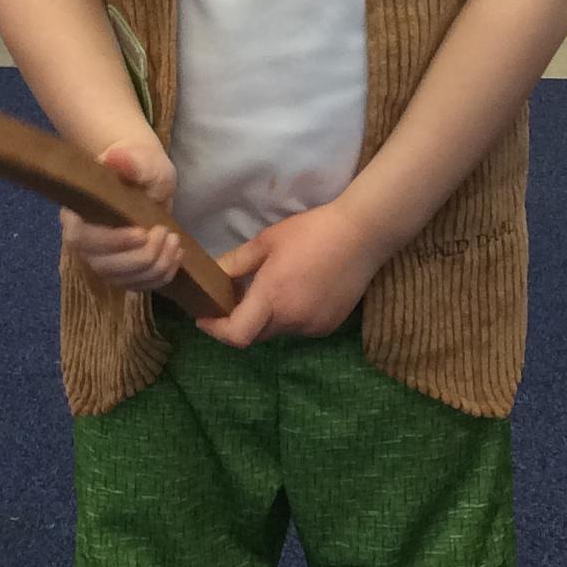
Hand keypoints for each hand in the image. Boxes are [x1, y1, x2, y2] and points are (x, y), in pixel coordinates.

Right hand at [60, 137, 184, 296]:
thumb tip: (115, 159)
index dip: (112, 241)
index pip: (83, 239)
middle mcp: (84, 243)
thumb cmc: (139, 166)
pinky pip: (139, 286)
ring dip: (155, 267)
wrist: (145, 177)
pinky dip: (161, 276)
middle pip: (104, 266)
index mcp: (77, 214)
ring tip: (175, 241)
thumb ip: (129, 161)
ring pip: (123, 281)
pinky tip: (176, 255)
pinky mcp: (123, 272)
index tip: (143, 232)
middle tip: (165, 233)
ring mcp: (102, 261)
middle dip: (141, 257)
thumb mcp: (140, 159)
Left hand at [195, 201, 387, 349]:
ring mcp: (312, 326)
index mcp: (272, 298)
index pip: (236, 335)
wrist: (362, 234)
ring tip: (274, 288)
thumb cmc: (312, 231)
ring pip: (278, 331)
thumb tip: (214, 275)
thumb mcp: (267, 241)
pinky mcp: (329, 326)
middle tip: (236, 297)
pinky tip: (300, 290)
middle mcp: (292, 320)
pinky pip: (300, 328)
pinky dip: (291, 316)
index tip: (204, 318)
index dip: (216, 331)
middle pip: (255, 334)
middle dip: (240, 321)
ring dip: (268, 317)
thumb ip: (237, 262)